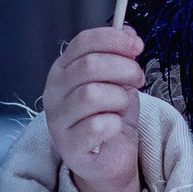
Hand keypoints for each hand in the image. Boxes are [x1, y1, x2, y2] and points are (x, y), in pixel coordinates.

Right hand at [43, 24, 145, 191]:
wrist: (109, 159)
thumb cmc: (110, 117)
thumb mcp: (119, 81)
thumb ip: (120, 56)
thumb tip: (127, 31)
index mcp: (64, 69)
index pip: (84, 42)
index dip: (114, 40)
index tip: (137, 46)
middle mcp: (54, 92)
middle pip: (89, 66)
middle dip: (124, 69)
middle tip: (138, 79)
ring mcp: (58, 120)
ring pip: (92, 95)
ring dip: (120, 98)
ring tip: (123, 106)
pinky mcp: (69, 146)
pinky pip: (96, 126)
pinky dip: (114, 124)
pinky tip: (115, 127)